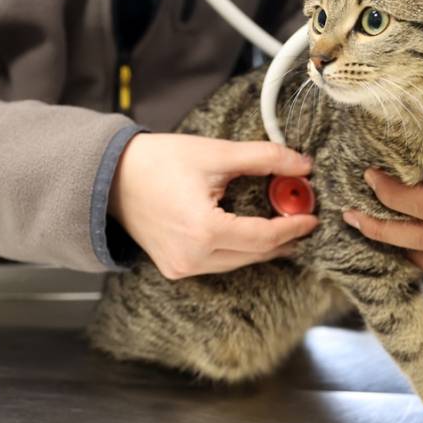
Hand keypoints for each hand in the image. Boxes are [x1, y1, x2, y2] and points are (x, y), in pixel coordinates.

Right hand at [109, 134, 317, 278]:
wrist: (109, 175)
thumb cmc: (158, 161)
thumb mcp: (215, 154)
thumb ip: (264, 159)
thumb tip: (303, 165)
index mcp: (204, 232)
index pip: (264, 237)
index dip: (293, 227)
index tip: (312, 216)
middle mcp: (193, 258)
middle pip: (255, 254)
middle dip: (283, 238)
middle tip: (303, 218)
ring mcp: (181, 267)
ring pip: (238, 262)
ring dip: (262, 245)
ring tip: (284, 225)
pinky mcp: (174, 267)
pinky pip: (219, 263)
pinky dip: (239, 249)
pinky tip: (252, 234)